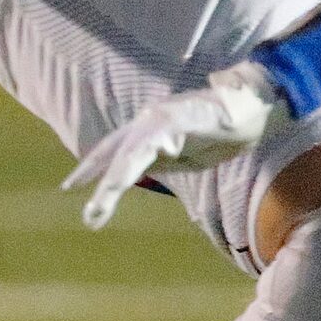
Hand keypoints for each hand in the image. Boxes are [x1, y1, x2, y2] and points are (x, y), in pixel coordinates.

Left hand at [62, 61, 283, 230]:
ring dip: (113, 182)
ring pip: (127, 154)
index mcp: (147, 132)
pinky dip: (138, 160)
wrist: (250, 107)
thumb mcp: (186, 156)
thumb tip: (140, 174)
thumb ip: (161, 162)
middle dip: (94, 180)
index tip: (70, 186)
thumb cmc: (221, 131)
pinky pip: (149, 143)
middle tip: (87, 214)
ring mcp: (156, 119)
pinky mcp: (172, 118)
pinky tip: (127, 178)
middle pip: (112, 153)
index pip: (111, 151)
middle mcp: (145, 122)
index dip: (92, 168)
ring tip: (100, 205)